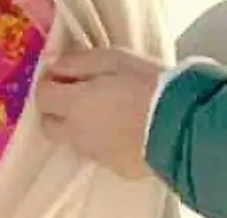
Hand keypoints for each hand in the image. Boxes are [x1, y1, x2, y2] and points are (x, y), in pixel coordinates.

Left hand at [35, 47, 165, 180]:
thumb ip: (77, 62)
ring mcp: (96, 153)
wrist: (185, 127)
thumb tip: (54, 65)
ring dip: (79, 125)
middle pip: (49, 125)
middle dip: (56, 109)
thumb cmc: (150, 85)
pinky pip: (98, 151)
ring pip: (74, 140)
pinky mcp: (116, 167)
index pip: (42, 96)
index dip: (48, 83)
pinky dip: (102, 139)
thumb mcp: (113, 59)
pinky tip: (123, 127)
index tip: (61, 74)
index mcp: (74, 104)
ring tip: (107, 109)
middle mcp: (78, 133)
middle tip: (76, 93)